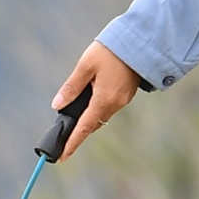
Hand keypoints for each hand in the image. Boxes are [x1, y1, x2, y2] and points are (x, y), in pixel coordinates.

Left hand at [50, 41, 146, 161]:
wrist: (141, 41)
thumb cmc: (111, 50)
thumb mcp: (85, 66)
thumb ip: (71, 87)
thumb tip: (57, 105)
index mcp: (104, 100)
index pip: (84, 127)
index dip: (72, 143)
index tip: (62, 156)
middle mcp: (115, 104)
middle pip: (92, 124)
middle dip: (78, 131)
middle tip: (61, 137)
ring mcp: (123, 100)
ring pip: (100, 115)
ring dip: (87, 119)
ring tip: (71, 120)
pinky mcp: (126, 93)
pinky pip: (107, 107)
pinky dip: (96, 109)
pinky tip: (88, 102)